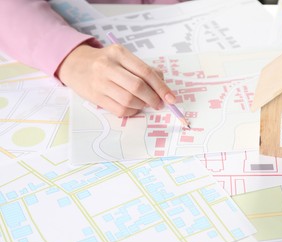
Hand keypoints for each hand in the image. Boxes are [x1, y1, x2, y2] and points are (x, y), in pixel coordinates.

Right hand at [57, 43, 175, 116]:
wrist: (74, 64)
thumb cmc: (105, 61)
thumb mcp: (123, 57)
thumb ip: (142, 68)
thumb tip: (163, 85)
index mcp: (119, 53)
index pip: (145, 71)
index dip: (161, 87)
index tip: (171, 98)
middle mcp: (108, 66)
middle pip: (138, 87)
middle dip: (153, 98)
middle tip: (159, 103)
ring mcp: (100, 83)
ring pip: (129, 100)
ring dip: (142, 105)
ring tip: (144, 103)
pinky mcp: (95, 97)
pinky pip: (119, 110)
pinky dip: (131, 111)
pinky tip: (133, 107)